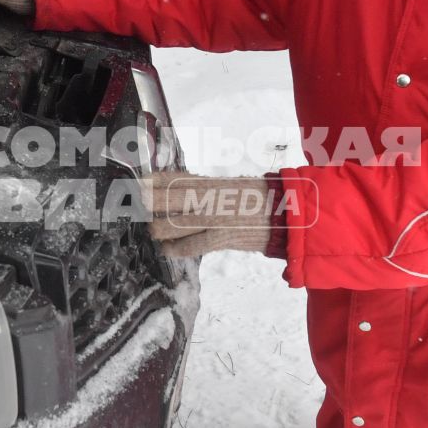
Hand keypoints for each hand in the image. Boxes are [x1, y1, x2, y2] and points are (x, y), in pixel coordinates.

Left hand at [140, 170, 280, 257]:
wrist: (288, 212)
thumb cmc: (262, 198)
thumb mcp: (233, 186)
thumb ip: (209, 189)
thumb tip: (188, 191)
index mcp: (212, 182)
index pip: (175, 178)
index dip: (154, 181)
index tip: (140, 182)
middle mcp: (209, 198)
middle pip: (167, 198)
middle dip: (149, 203)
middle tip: (138, 206)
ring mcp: (213, 218)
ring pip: (173, 224)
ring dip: (158, 229)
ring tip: (152, 230)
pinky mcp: (221, 237)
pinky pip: (191, 245)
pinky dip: (176, 248)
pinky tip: (166, 249)